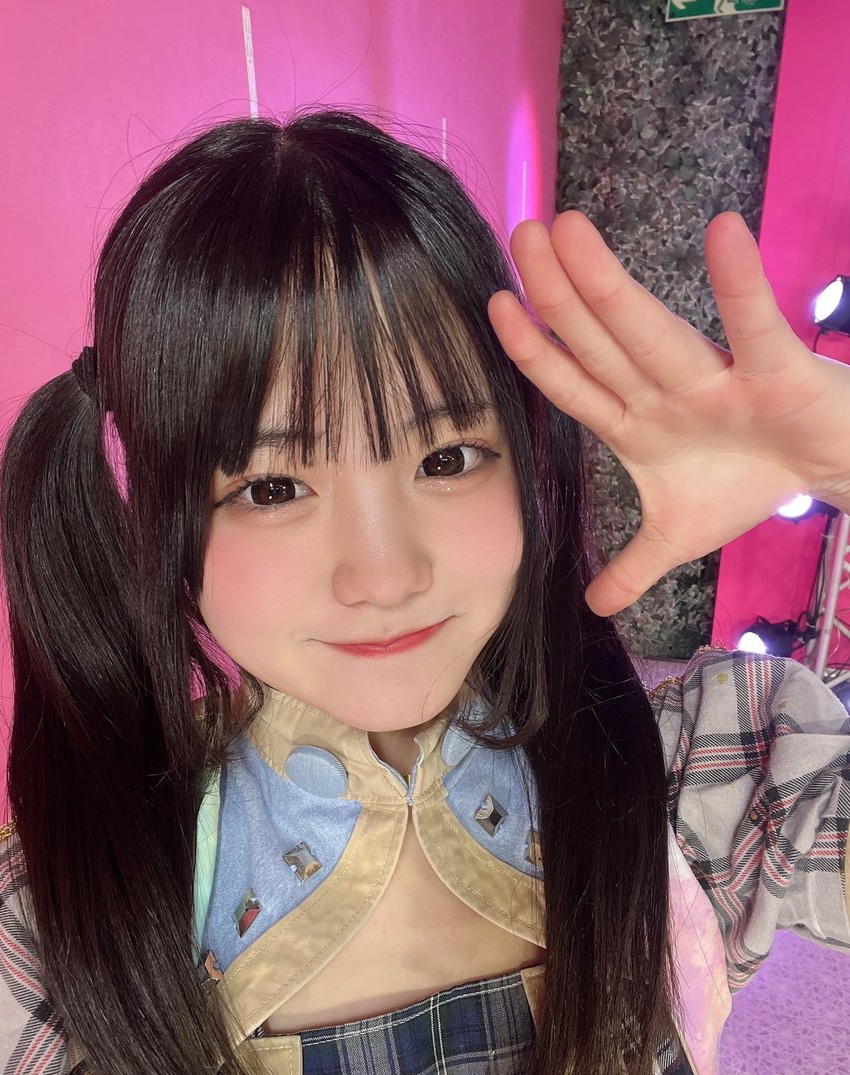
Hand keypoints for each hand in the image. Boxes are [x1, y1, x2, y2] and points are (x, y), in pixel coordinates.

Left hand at [487, 211, 849, 616]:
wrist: (833, 467)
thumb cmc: (746, 480)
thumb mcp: (679, 537)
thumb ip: (633, 567)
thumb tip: (593, 607)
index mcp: (638, 425)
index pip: (574, 387)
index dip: (535, 354)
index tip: (495, 308)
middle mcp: (666, 395)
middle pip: (601, 345)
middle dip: (559, 296)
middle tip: (520, 234)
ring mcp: (717, 382)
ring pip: (654, 332)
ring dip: (610, 286)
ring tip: (569, 230)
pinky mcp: (777, 374)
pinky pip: (757, 329)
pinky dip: (742, 287)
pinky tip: (722, 233)